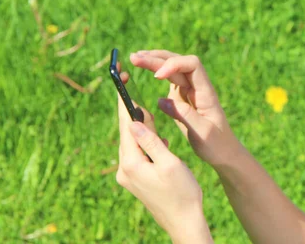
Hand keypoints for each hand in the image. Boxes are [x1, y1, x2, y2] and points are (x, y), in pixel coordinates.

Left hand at [115, 64, 206, 237]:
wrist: (184, 223)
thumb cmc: (183, 192)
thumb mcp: (170, 163)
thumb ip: (151, 140)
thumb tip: (135, 120)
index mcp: (132, 163)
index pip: (125, 125)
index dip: (124, 101)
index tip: (121, 81)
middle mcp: (125, 170)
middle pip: (126, 133)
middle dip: (131, 112)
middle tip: (131, 88)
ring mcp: (128, 176)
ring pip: (132, 143)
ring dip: (142, 128)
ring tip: (150, 113)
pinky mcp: (135, 180)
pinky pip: (138, 154)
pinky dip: (147, 143)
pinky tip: (158, 140)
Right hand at [130, 50, 243, 167]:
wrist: (223, 151)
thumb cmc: (216, 144)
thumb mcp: (202, 133)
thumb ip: (184, 116)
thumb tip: (161, 101)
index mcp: (206, 93)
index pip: (193, 65)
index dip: (174, 64)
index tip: (157, 76)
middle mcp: (198, 87)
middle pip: (179, 62)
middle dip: (158, 58)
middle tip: (135, 58)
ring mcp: (190, 90)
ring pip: (173, 68)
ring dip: (154, 61)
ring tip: (135, 58)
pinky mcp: (182, 97)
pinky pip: (169, 79)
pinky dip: (156, 71)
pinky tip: (144, 67)